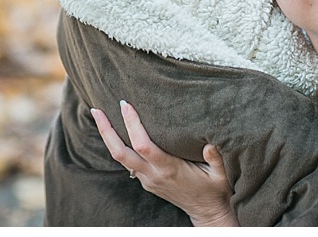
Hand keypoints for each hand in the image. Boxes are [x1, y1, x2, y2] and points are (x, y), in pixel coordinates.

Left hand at [90, 100, 237, 226]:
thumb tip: (209, 143)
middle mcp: (153, 175)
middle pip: (120, 153)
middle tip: (96, 110)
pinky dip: (119, 145)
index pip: (143, 145)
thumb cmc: (215, 190)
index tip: (125, 104)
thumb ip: (215, 158)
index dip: (132, 125)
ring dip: (108, 137)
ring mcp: (147, 179)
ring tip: (99, 116)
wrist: (207, 212)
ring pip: (120, 158)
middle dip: (106, 130)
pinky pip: (127, 162)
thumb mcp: (220, 174)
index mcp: (169, 169)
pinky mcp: (146, 181)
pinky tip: (116, 131)